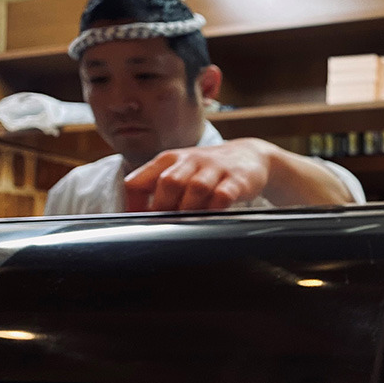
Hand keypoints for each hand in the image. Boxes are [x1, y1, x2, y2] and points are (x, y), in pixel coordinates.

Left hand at [124, 139, 270, 211]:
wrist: (249, 156)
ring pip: (196, 188)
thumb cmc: (208, 170)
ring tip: (187, 225)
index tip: (137, 223)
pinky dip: (215, 209)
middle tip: (164, 227)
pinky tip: (211, 218)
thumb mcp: (181, 171)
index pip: (139, 180)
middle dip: (163, 207)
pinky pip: (224, 195)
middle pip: (169, 182)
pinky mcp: (237, 180)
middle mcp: (190, 161)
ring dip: (189, 209)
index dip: (134, 205)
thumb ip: (160, 190)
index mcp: (169, 160)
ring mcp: (215, 169)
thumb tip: (140, 218)